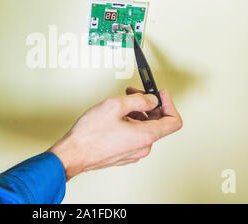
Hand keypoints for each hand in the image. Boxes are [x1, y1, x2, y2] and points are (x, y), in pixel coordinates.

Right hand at [49, 88, 181, 180]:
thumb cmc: (90, 134)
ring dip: (137, 113)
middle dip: (149, 105)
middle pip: (158, 122)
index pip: (173, 121)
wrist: (73, 154)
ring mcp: (134, 152)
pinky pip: (135, 136)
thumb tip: (152, 99)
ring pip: (145, 128)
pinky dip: (130, 122)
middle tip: (135, 93)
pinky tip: (117, 116)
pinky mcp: (124, 154)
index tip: (160, 94)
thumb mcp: (115, 105)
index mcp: (146, 136)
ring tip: (121, 103)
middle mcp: (143, 147)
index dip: (170, 104)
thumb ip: (139, 100)